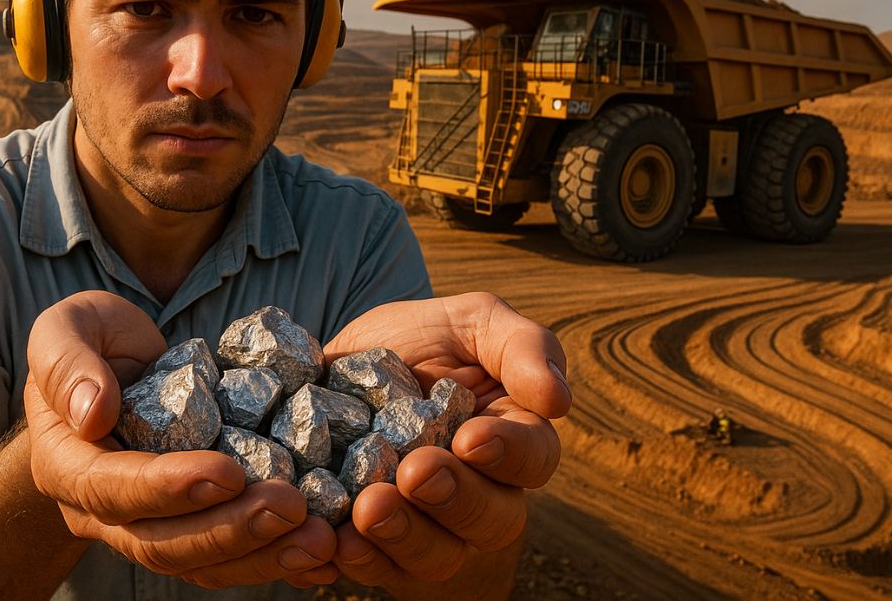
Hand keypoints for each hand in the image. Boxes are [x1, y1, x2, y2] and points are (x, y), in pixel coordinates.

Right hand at [24, 290, 336, 587]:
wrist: (113, 368)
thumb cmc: (91, 340)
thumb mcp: (67, 327)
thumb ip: (68, 363)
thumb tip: (92, 412)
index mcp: (66, 465)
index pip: (112, 489)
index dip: (169, 487)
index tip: (227, 472)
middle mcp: (102, 511)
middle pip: (162, 541)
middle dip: (230, 527)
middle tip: (291, 506)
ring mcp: (146, 526)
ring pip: (200, 562)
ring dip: (262, 554)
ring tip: (319, 539)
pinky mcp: (189, 526)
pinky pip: (228, 558)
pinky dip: (274, 558)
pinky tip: (322, 554)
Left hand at [322, 292, 568, 588]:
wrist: (338, 369)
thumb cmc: (421, 341)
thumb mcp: (471, 321)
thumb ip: (522, 347)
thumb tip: (558, 398)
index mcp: (512, 437)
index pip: (534, 457)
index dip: (509, 452)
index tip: (470, 438)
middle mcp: (480, 492)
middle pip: (491, 519)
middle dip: (454, 498)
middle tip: (415, 473)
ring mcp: (430, 527)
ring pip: (438, 556)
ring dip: (405, 536)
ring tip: (368, 509)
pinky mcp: (379, 549)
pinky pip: (375, 570)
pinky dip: (357, 560)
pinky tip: (333, 542)